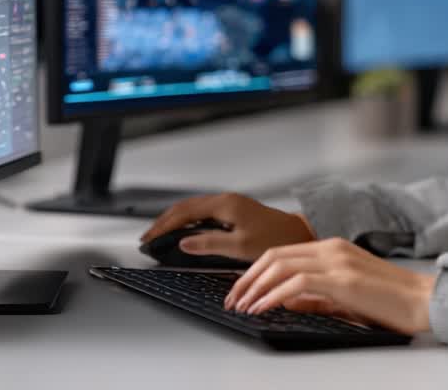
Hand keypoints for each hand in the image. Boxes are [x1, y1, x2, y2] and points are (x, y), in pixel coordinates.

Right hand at [140, 193, 315, 260]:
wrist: (299, 235)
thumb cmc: (275, 239)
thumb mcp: (240, 246)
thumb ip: (209, 243)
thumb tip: (183, 242)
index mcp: (225, 205)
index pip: (184, 212)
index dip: (164, 225)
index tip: (150, 237)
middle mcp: (226, 200)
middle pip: (185, 206)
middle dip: (164, 221)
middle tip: (149, 237)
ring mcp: (230, 204)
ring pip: (193, 208)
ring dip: (175, 220)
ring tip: (161, 235)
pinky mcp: (234, 211)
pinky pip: (203, 212)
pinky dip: (188, 221)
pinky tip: (184, 232)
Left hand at [223, 238, 436, 334]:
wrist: (425, 301)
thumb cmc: (391, 302)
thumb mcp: (345, 297)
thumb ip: (315, 296)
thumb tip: (283, 302)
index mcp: (333, 248)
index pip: (282, 253)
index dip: (255, 272)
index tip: (240, 291)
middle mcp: (332, 248)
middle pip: (274, 255)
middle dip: (246, 278)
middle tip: (232, 299)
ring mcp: (337, 261)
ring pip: (281, 266)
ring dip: (254, 287)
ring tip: (241, 306)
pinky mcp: (343, 279)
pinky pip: (296, 283)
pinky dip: (273, 295)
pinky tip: (262, 308)